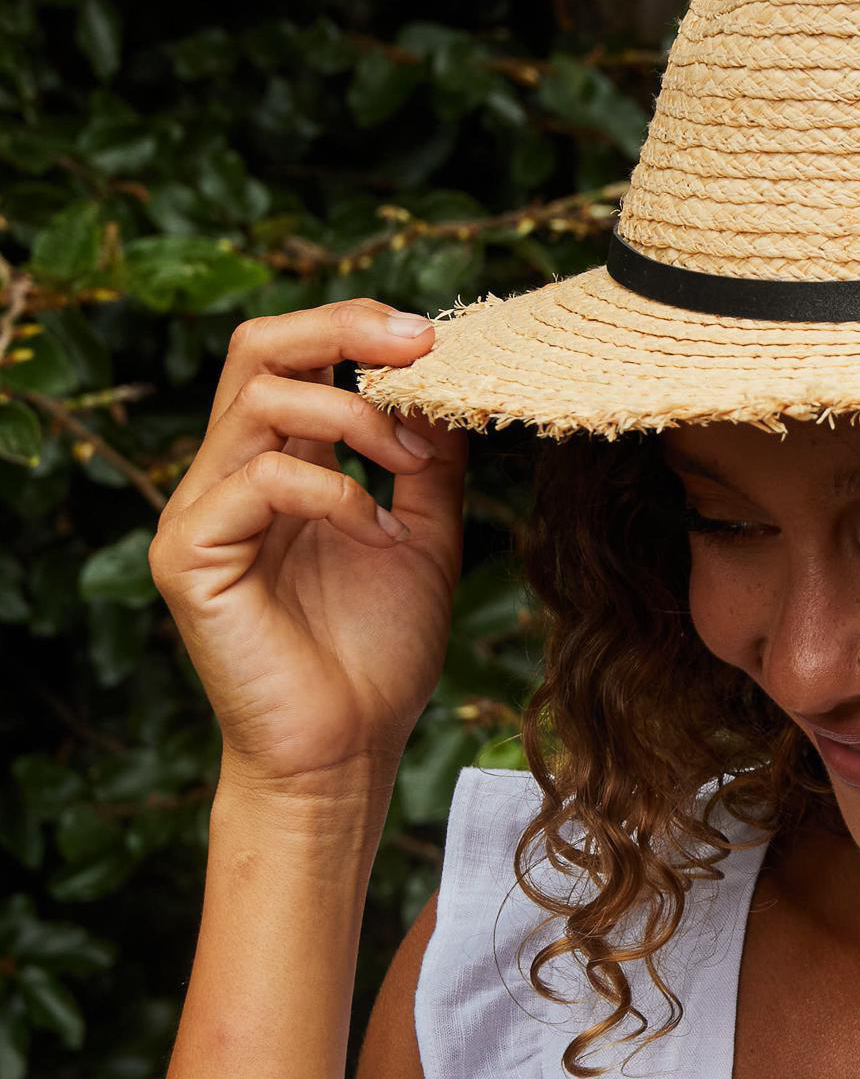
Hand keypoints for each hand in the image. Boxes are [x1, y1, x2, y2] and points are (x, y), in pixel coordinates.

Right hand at [150, 300, 467, 797]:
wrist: (348, 752)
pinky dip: (334, 491)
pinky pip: (257, 479)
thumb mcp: (424, 539)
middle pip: (256, 348)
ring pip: (259, 400)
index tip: (434, 338)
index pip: (292, 354)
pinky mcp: (190, 556)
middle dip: (342, 329)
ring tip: (412, 467)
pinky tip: (379, 535)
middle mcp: (230, 476)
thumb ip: (428, 466)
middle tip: (419, 345)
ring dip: (354, 418)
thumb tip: (450, 387)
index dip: (355, 327)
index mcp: (280, 464)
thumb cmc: (378, 657)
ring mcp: (201, 512)